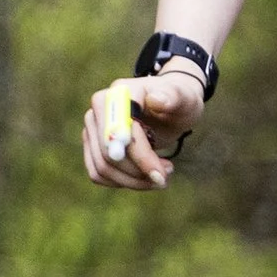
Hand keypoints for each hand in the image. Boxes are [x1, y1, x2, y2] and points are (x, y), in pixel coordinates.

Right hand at [82, 68, 206, 189]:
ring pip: (102, 168)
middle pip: (109, 154)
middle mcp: (98, 110)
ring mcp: (92, 129)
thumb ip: (172, 97)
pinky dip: (122, 182)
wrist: (171, 107)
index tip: (164, 173)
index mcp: (118, 93)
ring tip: (161, 176)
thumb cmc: (178, 100)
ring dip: (133, 181)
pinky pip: (99, 174)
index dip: (141, 156)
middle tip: (167, 176)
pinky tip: (144, 176)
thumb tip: (156, 100)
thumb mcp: (183, 97)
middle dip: (139, 171)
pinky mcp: (92, 146)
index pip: (122, 133)